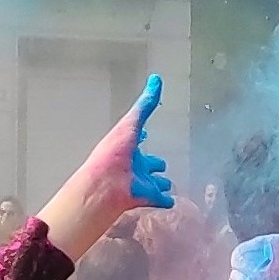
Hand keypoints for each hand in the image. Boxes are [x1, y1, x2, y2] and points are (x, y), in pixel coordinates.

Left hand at [41, 76, 171, 259]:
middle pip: (146, 163)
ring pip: (152, 182)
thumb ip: (145, 104)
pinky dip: (165, 200)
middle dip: (153, 163)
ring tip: (167, 183)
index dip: (141, 135)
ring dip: (159, 183)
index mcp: (128, 146)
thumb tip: (156, 78)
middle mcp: (133, 164)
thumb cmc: (115, 152)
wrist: (107, 184)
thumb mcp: (131, 123)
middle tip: (161, 164)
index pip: (136, 138)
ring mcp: (140, 181)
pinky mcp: (146, 197)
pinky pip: (159, 199)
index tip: (146, 133)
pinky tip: (171, 201)